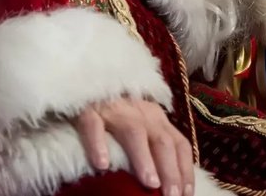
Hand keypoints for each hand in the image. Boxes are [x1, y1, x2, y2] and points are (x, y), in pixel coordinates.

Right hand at [72, 97, 193, 195]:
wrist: (78, 80)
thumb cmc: (110, 112)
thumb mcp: (137, 126)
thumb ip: (150, 145)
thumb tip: (163, 180)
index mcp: (155, 118)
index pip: (178, 144)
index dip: (185, 169)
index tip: (187, 193)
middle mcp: (140, 111)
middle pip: (162, 141)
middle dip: (171, 170)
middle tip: (173, 195)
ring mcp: (114, 108)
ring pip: (134, 132)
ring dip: (144, 159)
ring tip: (151, 184)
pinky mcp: (86, 108)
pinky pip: (93, 125)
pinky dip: (99, 144)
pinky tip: (102, 165)